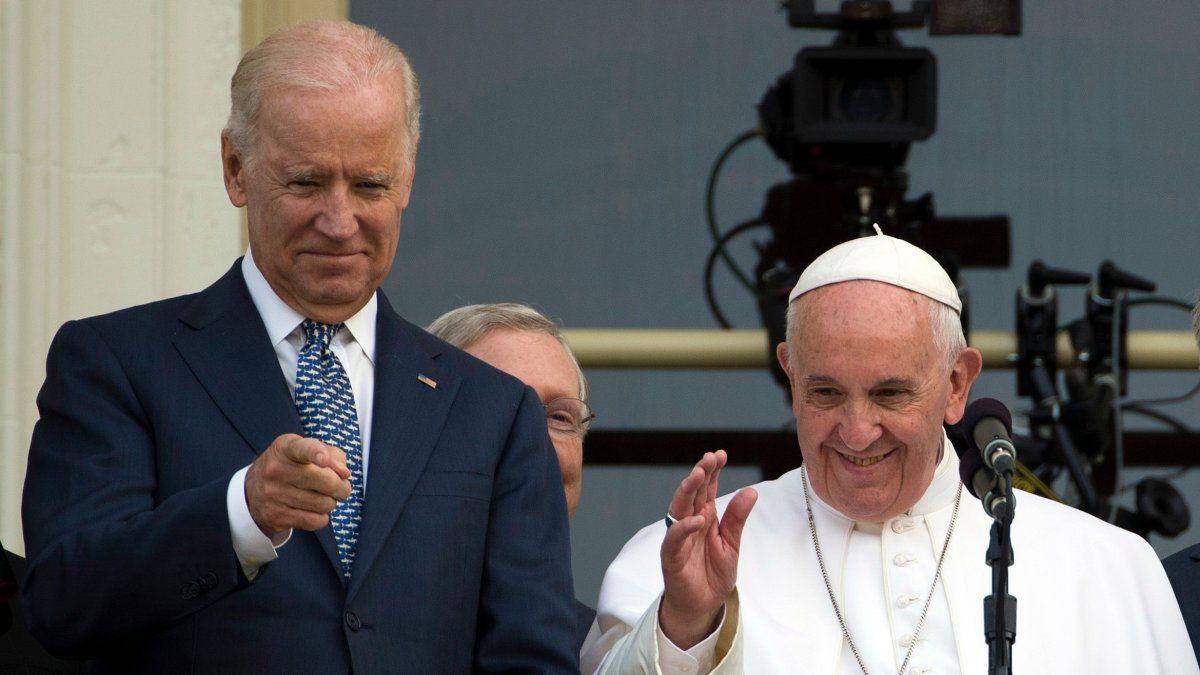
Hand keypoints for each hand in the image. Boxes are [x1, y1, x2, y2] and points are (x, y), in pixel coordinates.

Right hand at [245, 434, 352, 535]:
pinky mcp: (276, 516)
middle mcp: (276, 470)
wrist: (253, 490)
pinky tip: (315, 510)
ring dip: (331, 503)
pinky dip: (322, 518)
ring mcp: (274, 495)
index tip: (324, 460)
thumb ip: (331, 454)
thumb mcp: (305, 450)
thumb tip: (344, 473)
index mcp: (285, 448)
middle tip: (342, 488)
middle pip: (326, 482)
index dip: (316, 453)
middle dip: (342, 487)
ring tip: (324, 498)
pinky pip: (314, 521)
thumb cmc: (289, 465)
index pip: (302, 449)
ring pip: (323, 504)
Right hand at [658, 450, 757, 649]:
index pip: (707, 488)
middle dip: (700, 473)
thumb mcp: (732, 543)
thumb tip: (751, 490)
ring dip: (687, 490)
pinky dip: (684, 527)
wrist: (703, 604)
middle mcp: (690, 522)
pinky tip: (697, 519)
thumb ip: (737, 518)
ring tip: (698, 475)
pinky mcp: (671, 555)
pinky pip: (675, 538)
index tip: (721, 454)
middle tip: (709, 457)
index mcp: (705, 516)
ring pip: (679, 508)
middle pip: (692, 492)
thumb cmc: (713, 573)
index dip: (713, 471)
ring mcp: (679, 537)